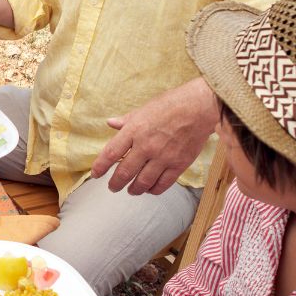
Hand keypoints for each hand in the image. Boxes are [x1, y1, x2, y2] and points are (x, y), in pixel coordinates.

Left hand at [90, 77, 219, 195]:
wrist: (199, 107)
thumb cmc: (171, 104)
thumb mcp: (144, 109)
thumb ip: (127, 120)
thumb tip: (110, 123)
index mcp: (134, 130)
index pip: (111, 153)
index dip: (101, 166)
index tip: (96, 174)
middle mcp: (146, 146)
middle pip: (124, 172)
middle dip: (115, 183)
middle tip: (113, 187)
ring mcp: (163, 157)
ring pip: (142, 182)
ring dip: (134, 189)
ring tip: (131, 190)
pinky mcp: (178, 165)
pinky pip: (162, 184)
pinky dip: (153, 189)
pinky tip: (149, 189)